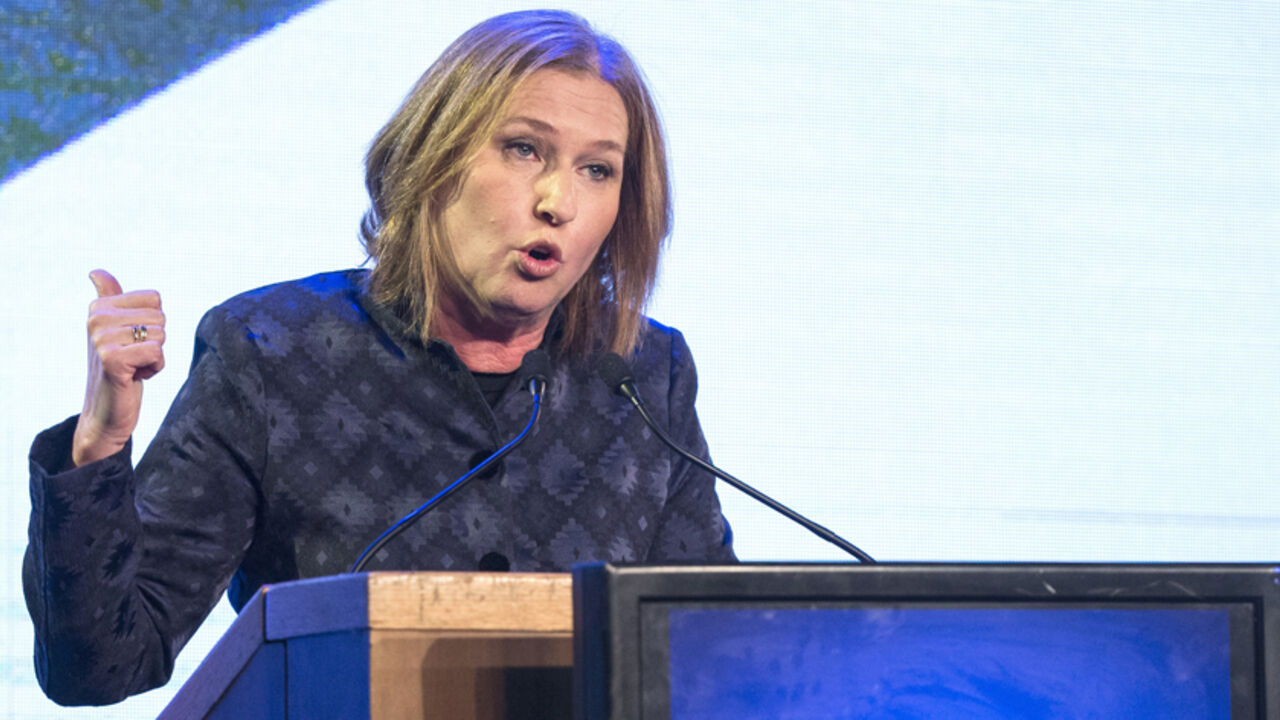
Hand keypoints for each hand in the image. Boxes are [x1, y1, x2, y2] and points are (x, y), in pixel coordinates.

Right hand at [71, 270, 166, 466]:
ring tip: (132, 367)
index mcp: (99, 307)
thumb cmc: (117, 369)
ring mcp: (102, 338)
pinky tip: (134, 377)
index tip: (131, 341)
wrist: (106, 412)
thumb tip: (96, 271)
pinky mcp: (112, 359)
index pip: (155, 299)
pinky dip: (154, 369)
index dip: (152, 324)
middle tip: (132, 358)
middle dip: (155, 342)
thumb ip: (110, 298)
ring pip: (161, 335)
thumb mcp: (114, 330)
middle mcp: (96, 318)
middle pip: (160, 317)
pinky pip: (157, 352)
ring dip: (154, 357)